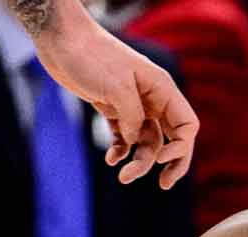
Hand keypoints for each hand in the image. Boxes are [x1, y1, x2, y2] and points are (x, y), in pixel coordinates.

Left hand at [32, 4, 197, 186]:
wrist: (61, 41)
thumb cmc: (91, 57)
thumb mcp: (117, 88)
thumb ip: (133, 118)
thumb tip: (137, 142)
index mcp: (161, 89)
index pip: (186, 126)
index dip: (181, 147)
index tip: (162, 159)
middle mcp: (152, 99)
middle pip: (172, 139)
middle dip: (170, 163)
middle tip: (164, 184)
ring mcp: (133, 105)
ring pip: (146, 142)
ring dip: (138, 162)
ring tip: (123, 177)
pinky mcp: (112, 109)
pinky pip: (124, 138)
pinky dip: (120, 151)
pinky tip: (111, 159)